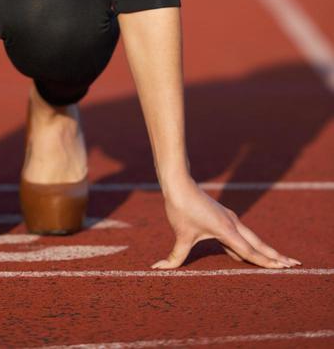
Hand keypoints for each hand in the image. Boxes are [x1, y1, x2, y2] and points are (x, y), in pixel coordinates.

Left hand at [151, 177, 301, 269]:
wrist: (179, 183)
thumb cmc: (181, 208)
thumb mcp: (180, 235)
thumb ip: (174, 257)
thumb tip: (157, 269)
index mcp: (227, 230)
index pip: (250, 252)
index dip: (266, 262)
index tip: (282, 268)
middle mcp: (233, 224)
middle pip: (259, 244)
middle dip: (275, 256)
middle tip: (294, 264)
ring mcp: (230, 220)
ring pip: (252, 238)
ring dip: (266, 249)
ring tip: (280, 260)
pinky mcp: (224, 218)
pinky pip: (241, 235)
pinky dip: (251, 245)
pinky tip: (248, 254)